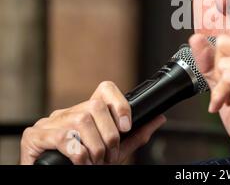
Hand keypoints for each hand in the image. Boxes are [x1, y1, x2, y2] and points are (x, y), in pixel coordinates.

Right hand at [20, 81, 165, 164]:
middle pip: (95, 105)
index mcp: (85, 112)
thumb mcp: (114, 151)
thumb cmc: (84, 165)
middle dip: (109, 134)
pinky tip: (80, 163)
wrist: (54, 178)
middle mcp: (67, 112)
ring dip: (95, 147)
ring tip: (95, 162)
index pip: (105, 89)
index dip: (119, 103)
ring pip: (82, 120)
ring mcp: (49, 122)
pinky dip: (78, 154)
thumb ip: (135, 135)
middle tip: (108, 156)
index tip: (126, 126)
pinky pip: (63, 137)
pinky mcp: (34, 136)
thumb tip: (159, 118)